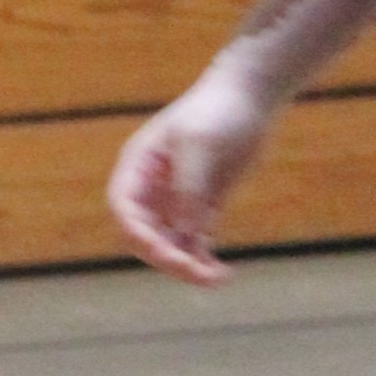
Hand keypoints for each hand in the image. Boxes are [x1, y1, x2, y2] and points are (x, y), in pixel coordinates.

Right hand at [105, 66, 280, 285]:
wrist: (251, 96)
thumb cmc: (219, 111)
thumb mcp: (201, 145)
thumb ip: (189, 188)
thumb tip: (185, 234)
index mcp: (138, 167)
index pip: (124, 208)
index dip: (138, 233)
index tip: (166, 250)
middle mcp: (151, 188)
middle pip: (144, 234)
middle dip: (166, 257)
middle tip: (198, 273)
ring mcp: (176, 199)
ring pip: (169, 244)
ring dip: (187, 266)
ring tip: (217, 279)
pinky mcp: (203, 207)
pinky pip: (195, 242)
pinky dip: (203, 260)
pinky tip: (222, 273)